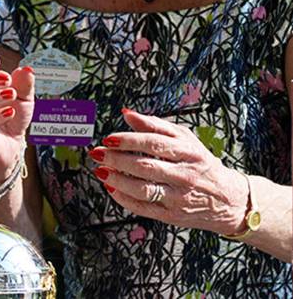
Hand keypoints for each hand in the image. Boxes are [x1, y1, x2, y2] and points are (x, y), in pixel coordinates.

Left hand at [91, 109, 247, 234]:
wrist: (230, 200)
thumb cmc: (201, 163)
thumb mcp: (184, 139)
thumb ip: (155, 125)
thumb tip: (127, 113)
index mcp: (188, 152)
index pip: (154, 144)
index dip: (128, 140)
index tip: (108, 138)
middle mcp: (185, 175)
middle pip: (145, 166)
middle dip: (116, 159)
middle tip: (97, 154)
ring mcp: (179, 197)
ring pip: (143, 189)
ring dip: (117, 180)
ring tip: (100, 171)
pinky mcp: (173, 215)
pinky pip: (143, 207)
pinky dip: (124, 198)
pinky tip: (112, 188)